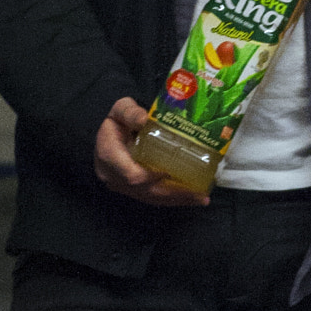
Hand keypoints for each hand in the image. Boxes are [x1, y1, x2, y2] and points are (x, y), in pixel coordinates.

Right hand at [94, 97, 209, 205]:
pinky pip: (153, 199)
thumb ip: (130, 113)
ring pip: (151, 198)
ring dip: (178, 200)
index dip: (150, 178)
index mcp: (109, 156)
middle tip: (200, 195)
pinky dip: (173, 199)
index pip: (131, 175)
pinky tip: (192, 199)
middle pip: (146, 191)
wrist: (108, 134)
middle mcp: (114, 177)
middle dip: (174, 194)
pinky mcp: (132, 191)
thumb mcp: (120, 110)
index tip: (169, 174)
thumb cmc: (117, 120)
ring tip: (202, 199)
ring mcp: (123, 186)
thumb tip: (145, 119)